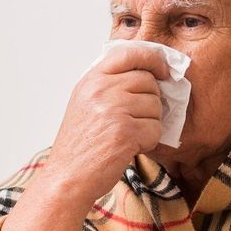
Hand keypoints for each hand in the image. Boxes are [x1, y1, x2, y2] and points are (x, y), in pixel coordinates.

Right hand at [43, 47, 167, 206]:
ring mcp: (114, 109)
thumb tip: (147, 73)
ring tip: (127, 137)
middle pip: (148, 81)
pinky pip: (156, 129)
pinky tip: (128, 148)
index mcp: (91, 80)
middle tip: (134, 121)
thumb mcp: (85, 103)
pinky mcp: (126, 131)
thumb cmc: (79, 145)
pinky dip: (148, 142)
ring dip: (149, 124)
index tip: (163, 71)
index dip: (153, 59)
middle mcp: (101, 89)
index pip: (130, 53)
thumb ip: (109, 84)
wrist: (67, 178)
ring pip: (155, 106)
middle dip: (150, 102)